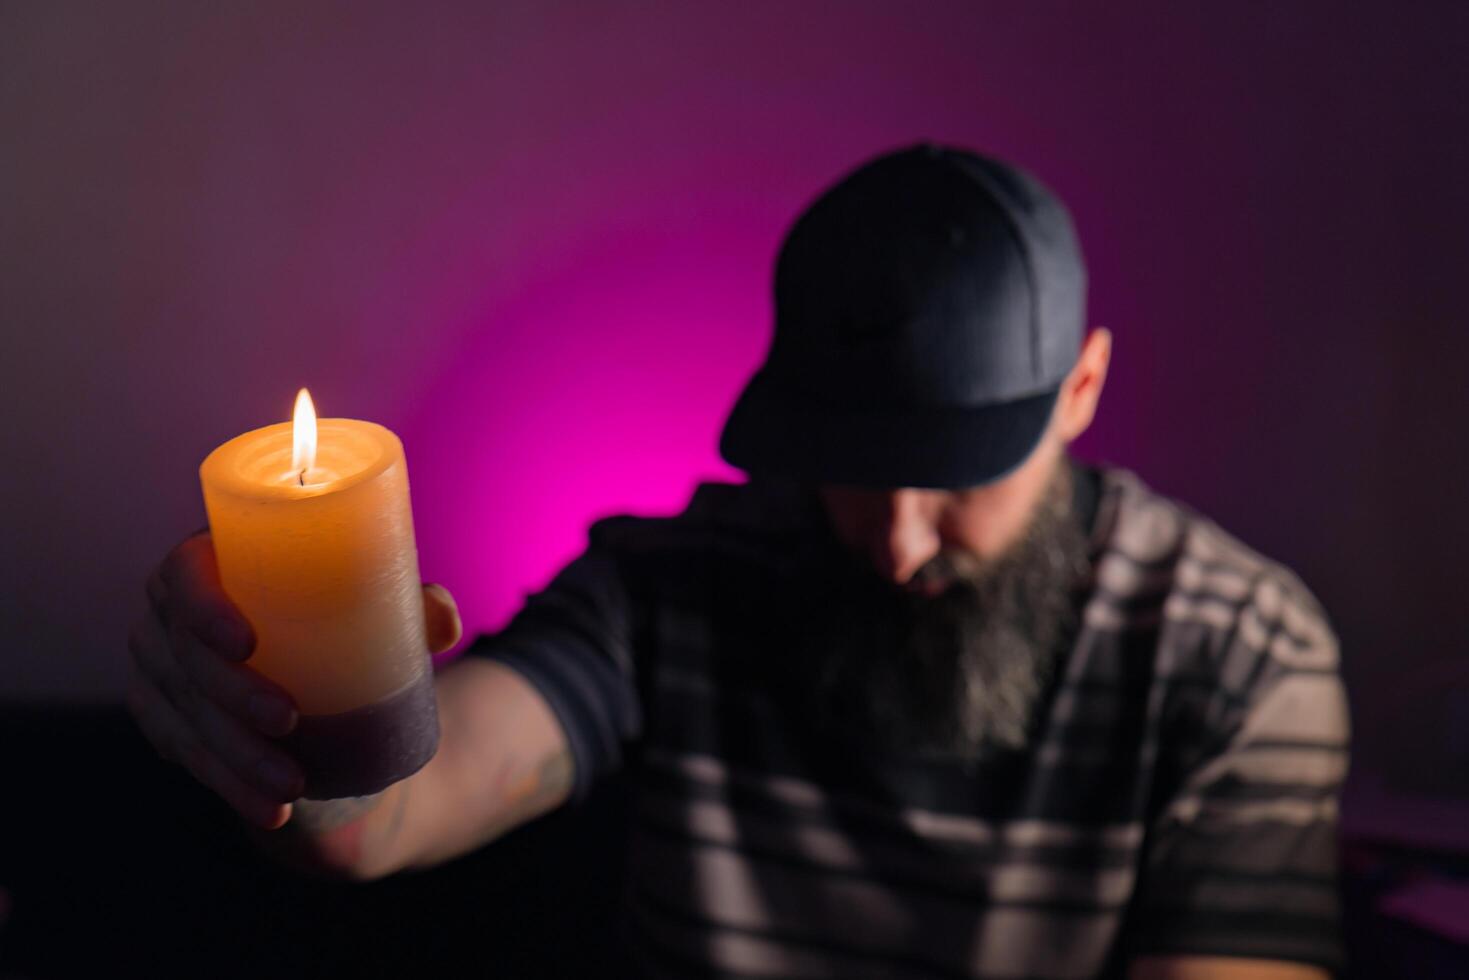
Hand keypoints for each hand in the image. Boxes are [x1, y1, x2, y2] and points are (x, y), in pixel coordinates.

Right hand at [127, 530, 462, 828]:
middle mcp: (169, 613)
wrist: (311, 680)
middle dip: (232, 694)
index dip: (203, 609)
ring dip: (235, 757)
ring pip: (185, 717)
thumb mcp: (376, 607)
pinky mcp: (165, 721)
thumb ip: (415, 605)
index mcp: (212, 561)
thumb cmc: (341, 619)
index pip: (185, 575)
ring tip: (293, 785)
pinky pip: (187, 757)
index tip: (248, 644)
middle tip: (289, 720)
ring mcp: (158, 670)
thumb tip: (446, 622)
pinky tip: (272, 811)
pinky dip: (231, 787)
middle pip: (182, 655)